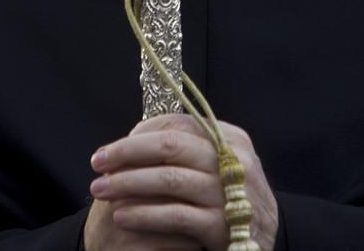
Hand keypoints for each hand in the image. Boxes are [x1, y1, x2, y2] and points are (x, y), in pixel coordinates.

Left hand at [84, 114, 278, 250]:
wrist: (266, 240)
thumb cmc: (233, 199)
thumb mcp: (222, 166)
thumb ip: (190, 151)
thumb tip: (135, 140)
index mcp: (231, 139)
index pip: (178, 124)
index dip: (140, 134)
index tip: (111, 148)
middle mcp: (233, 160)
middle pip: (171, 146)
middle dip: (127, 153)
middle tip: (97, 163)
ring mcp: (230, 193)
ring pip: (169, 179)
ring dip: (128, 183)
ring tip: (100, 191)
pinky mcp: (222, 226)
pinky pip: (174, 216)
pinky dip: (144, 215)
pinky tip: (122, 216)